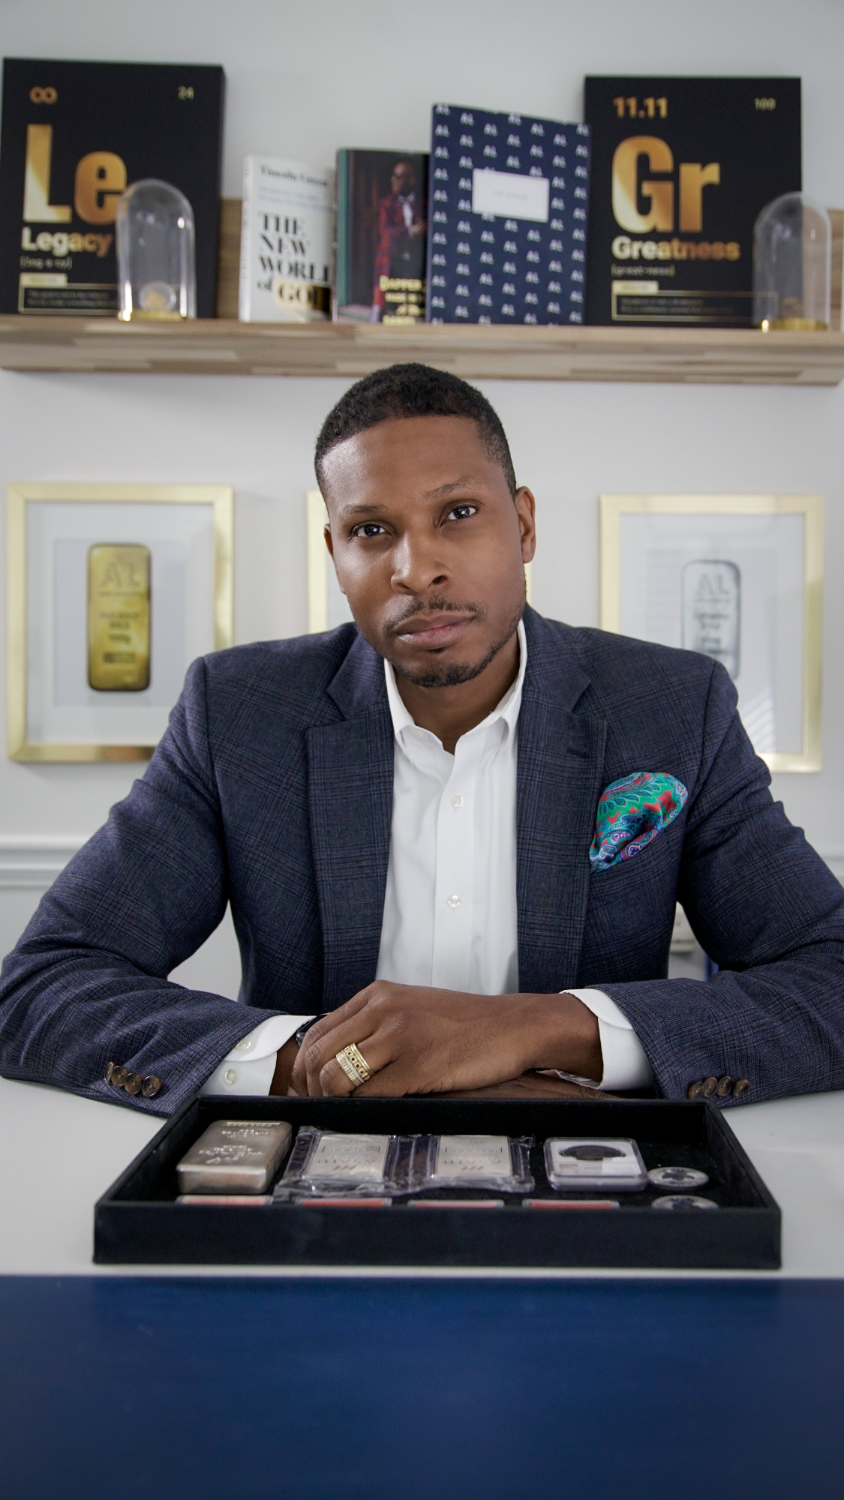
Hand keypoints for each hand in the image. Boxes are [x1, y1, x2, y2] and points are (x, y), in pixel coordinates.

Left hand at [287, 982, 601, 1097]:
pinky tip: (374, 1116)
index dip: (304, 1070)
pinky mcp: (419, 1063)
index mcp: (377, 995)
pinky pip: (371, 1096)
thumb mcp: (411, 1010)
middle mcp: (383, 1009)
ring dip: (334, 1104)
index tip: (307, 1093)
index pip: (318, 1033)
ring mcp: (400, 1035)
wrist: (514, 1026)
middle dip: (311, 1091)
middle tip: (320, 1111)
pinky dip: (364, 1112)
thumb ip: (375, 1027)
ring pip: (336, 1077)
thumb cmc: (464, 1026)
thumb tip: (334, 1065)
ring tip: (346, 1116)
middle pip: (318, 1056)